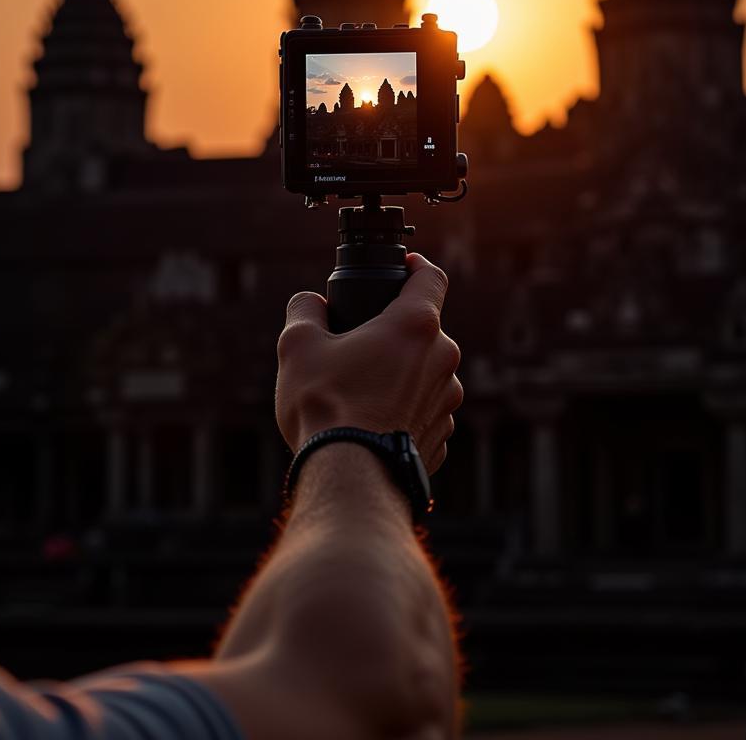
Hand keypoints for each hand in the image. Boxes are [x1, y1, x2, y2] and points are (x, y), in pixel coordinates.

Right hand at [275, 252, 462, 473]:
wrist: (349, 479)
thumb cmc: (326, 407)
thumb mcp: (297, 345)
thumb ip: (305, 310)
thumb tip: (310, 303)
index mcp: (415, 326)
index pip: (430, 278)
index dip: (415, 266)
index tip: (403, 267)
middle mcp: (443, 360)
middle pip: (422, 330)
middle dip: (393, 333)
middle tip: (356, 347)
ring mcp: (447, 402)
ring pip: (424, 374)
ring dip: (399, 375)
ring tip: (359, 394)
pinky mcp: (442, 438)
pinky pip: (423, 411)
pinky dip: (402, 411)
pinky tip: (371, 424)